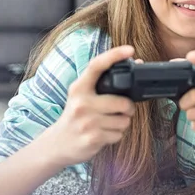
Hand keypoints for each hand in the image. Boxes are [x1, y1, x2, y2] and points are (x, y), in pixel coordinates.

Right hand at [43, 46, 135, 167]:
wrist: (57, 144)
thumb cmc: (77, 115)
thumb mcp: (83, 95)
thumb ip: (107, 82)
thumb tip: (137, 63)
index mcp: (79, 88)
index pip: (96, 66)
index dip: (114, 55)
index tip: (130, 50)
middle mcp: (81, 103)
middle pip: (123, 102)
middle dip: (128, 108)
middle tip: (120, 111)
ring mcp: (86, 122)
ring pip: (124, 120)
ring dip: (121, 123)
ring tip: (107, 123)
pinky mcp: (92, 138)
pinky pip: (119, 134)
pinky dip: (116, 135)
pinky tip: (103, 134)